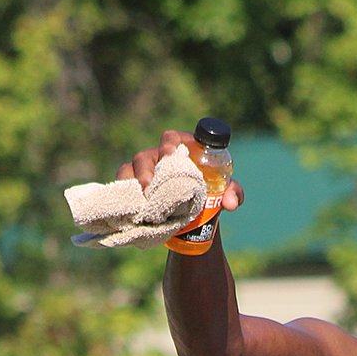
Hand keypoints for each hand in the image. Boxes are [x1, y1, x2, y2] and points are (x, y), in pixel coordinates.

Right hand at [117, 128, 243, 210]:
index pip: (171, 138)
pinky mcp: (133, 191)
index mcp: (181, 150)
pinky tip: (130, 206)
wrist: (195, 217)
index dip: (169, 143)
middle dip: (145, 169)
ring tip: (141, 199)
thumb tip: (231, 203)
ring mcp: (143, 174)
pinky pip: (122, 187)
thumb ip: (234, 193)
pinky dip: (124, 194)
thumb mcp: (225, 192)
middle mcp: (158, 159)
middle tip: (149, 186)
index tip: (170, 153)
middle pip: (145, 156)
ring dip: (131, 182)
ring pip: (128, 169)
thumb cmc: (211, 193)